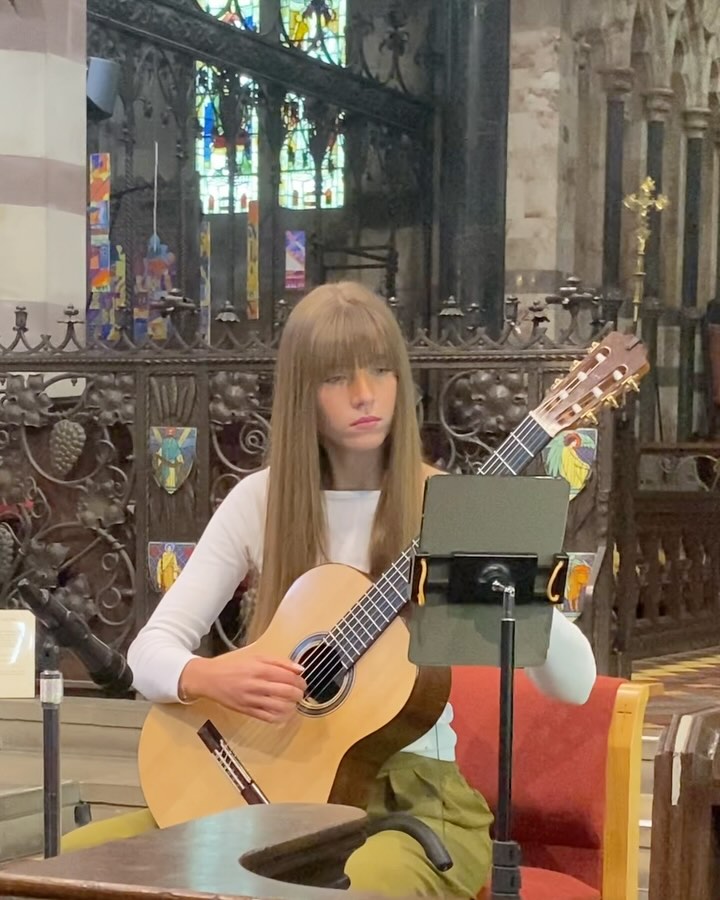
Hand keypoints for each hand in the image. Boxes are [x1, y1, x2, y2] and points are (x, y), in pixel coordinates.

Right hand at [179, 648, 305, 723]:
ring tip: (293, 702)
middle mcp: (257, 685)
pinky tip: (284, 712)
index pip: (288, 676)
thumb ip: (279, 662)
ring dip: (292, 706)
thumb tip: (300, 669)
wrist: (209, 679)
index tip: (302, 682)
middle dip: (299, 694)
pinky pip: (268, 718)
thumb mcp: (256, 656)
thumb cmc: (234, 665)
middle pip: (287, 692)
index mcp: (260, 668)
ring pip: (280, 707)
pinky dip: (280, 717)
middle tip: (300, 692)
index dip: (300, 681)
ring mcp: (251, 700)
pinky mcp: (247, 711)